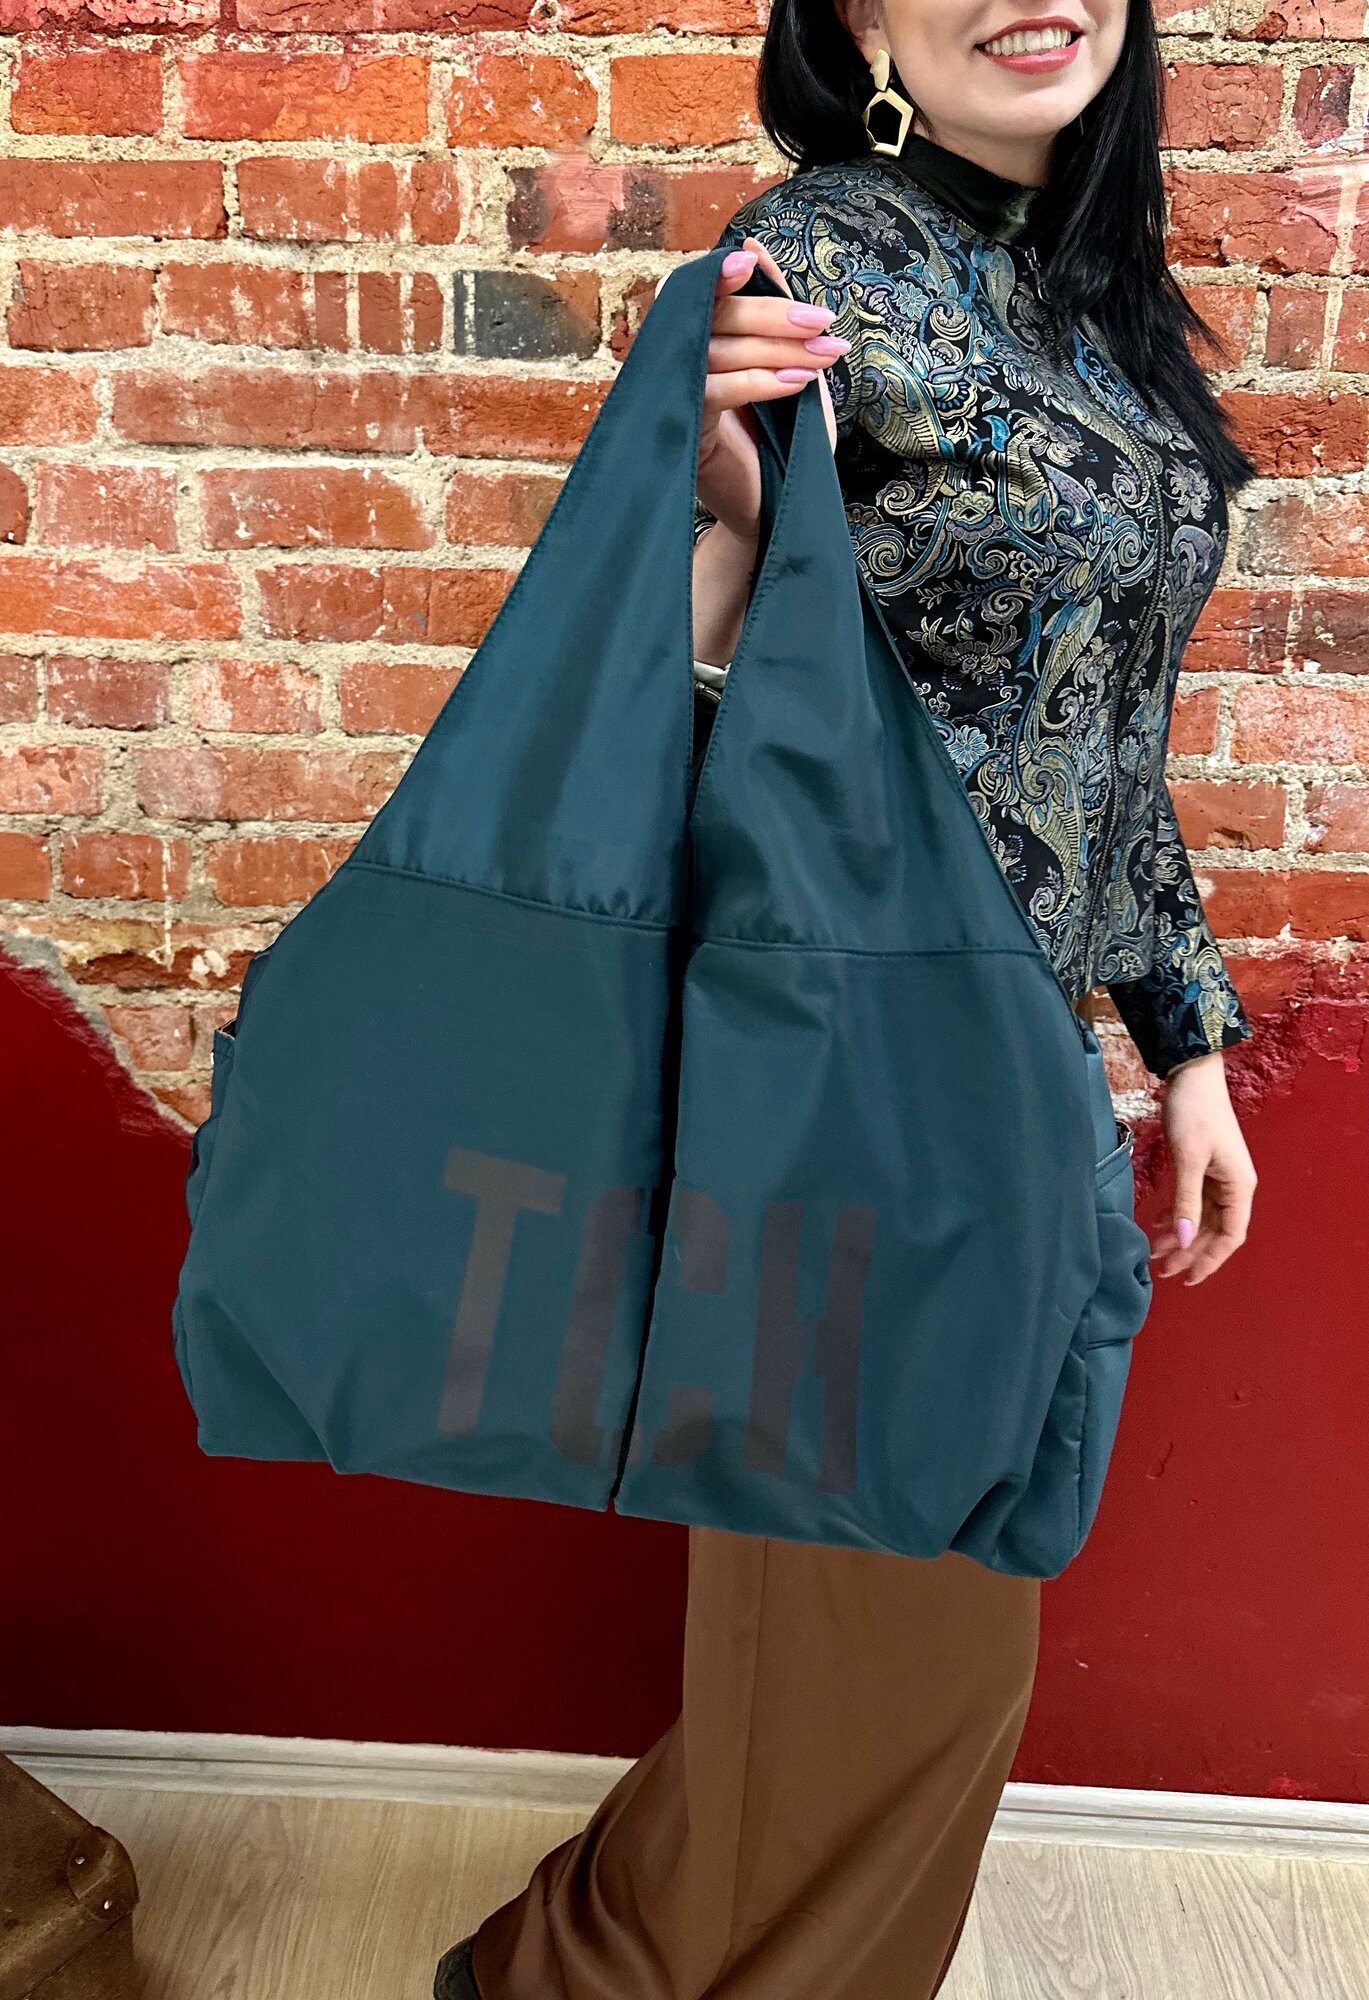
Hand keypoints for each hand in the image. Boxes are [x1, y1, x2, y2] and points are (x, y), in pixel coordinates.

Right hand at [694, 235, 845, 541]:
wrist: (775, 508)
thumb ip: (773, 309)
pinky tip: (797, 382)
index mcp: (697, 343)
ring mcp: (677, 397)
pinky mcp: (685, 431)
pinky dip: (759, 381)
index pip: (699, 295)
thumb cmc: (780, 437)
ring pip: (718, 350)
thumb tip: (752, 245)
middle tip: (821, 320)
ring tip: (823, 356)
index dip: (718, 275)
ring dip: (778, 348)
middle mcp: (677, 365)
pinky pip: (715, 391)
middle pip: (714, 317)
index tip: (750, 263)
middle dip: (772, 314)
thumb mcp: (788, 362)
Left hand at [1150, 1052, 1256, 1284]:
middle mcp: (1233, 1185)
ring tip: (1155, 1254)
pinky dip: (1178, 1215)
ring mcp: (1219, 1176)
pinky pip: (1194, 1201)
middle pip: (1215, 1231)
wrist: (1192, 1074)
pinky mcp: (1203, 1166)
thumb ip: (1187, 1201)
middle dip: (1191, 1252)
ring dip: (1182, 1236)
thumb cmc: (1194, 1113)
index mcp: (1239, 1187)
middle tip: (1162, 1271)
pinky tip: (1158, 1225)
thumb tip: (1186, 1241)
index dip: (1210, 1260)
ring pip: (1202, 1218)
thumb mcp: (1188, 1159)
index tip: (1187, 1279)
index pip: (1230, 1236)